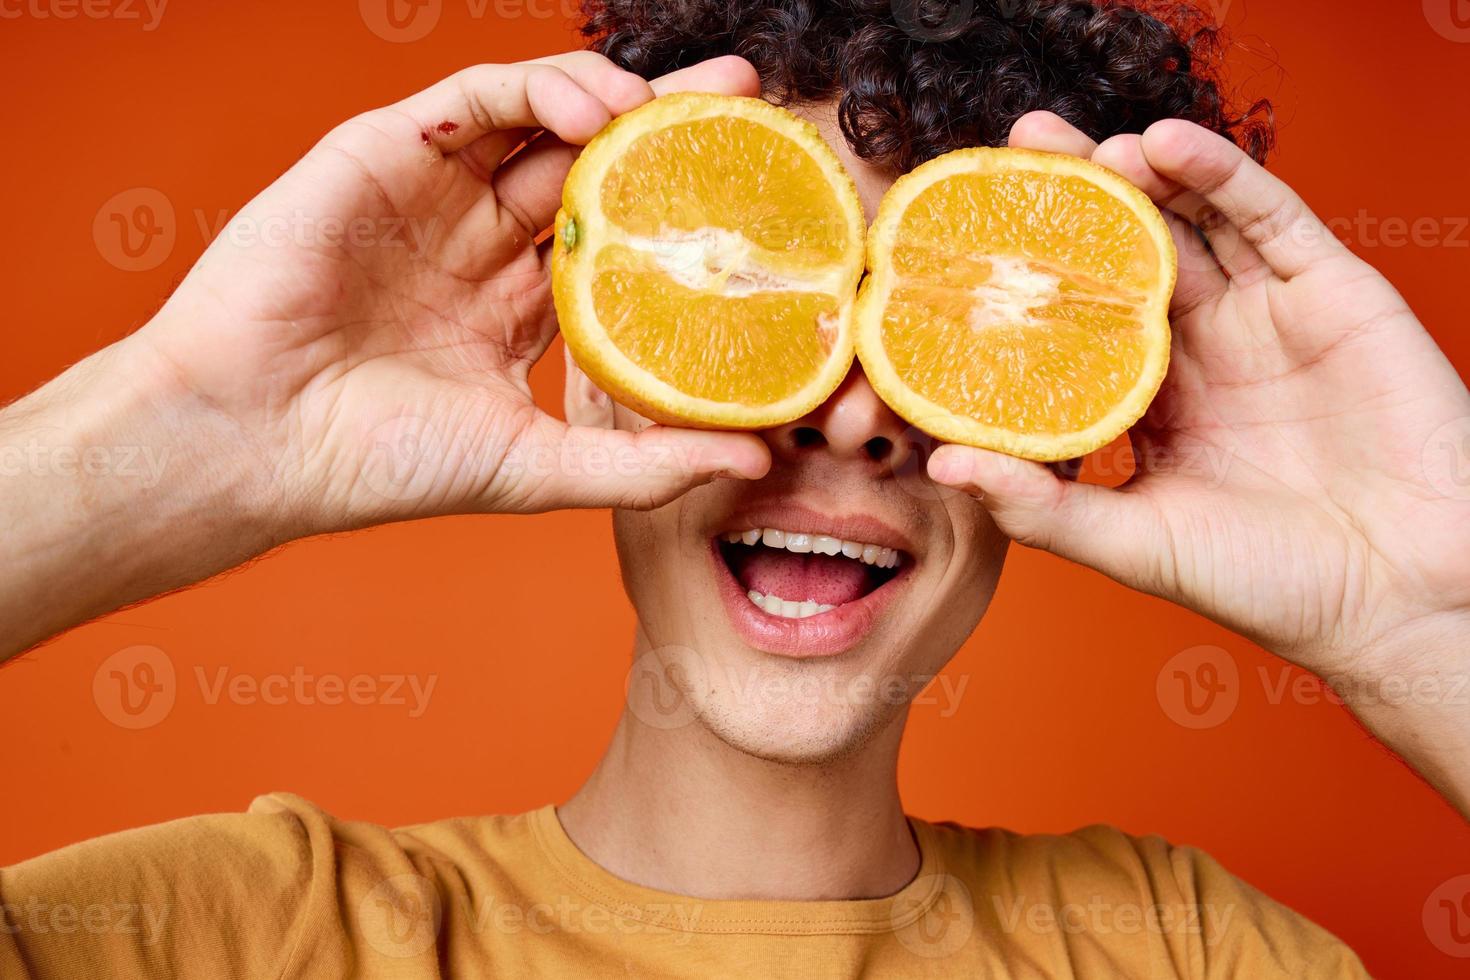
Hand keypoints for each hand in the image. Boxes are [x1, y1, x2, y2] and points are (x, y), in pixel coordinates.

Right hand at [135, 51, 768, 534]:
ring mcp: (431, 197)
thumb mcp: (536, 467)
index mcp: (511, 310)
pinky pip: (470, 101)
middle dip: (667, 128)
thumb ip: (643, 462)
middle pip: (591, 167)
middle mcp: (477, 245)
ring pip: (536, 120)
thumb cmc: (378, 463)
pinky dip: (534, 90)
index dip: (684, 213)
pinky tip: (590, 109)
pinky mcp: (381, 155)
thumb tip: (759, 457)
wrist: (252, 441)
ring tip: (672, 101)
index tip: (757, 194)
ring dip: (609, 99)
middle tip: (744, 93)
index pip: (617, 243)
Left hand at [929, 112, 1469, 685]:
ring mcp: (1264, 316)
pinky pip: (1271, 217)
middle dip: (1075, 201)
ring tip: (1082, 147)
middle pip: (1126, 253)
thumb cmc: (1270, 585)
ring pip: (1193, 221)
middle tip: (1018, 152)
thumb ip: (1041, 507)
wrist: (1399, 599)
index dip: (1028, 275)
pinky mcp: (1330, 292)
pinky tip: (1166, 143)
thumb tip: (943, 466)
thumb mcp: (1136, 545)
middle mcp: (1201, 349)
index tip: (968, 238)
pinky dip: (1222, 174)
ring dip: (1139, 176)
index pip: (1076, 318)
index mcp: (1148, 400)